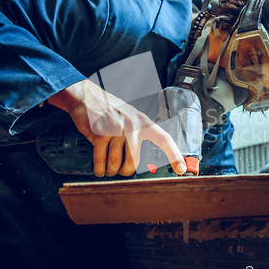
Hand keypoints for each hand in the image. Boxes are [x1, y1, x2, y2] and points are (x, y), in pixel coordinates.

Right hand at [48, 79, 186, 176]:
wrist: (86, 97)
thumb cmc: (109, 110)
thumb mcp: (130, 116)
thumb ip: (138, 134)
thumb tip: (144, 160)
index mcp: (143, 122)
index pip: (163, 139)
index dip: (174, 155)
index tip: (181, 168)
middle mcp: (132, 125)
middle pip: (134, 161)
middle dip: (125, 171)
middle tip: (119, 170)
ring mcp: (116, 129)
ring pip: (115, 163)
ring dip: (110, 170)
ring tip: (107, 168)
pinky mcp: (100, 133)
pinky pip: (101, 160)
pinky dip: (99, 168)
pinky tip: (99, 169)